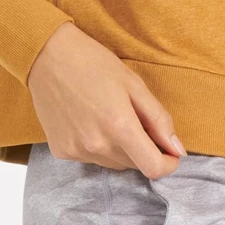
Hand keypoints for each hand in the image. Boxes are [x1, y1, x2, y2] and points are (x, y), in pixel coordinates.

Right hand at [27, 23, 184, 177]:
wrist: (47, 56)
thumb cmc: (93, 63)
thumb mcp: (134, 84)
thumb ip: (158, 119)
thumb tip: (177, 149)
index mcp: (119, 126)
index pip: (153, 168)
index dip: (168, 163)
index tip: (170, 151)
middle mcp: (97, 146)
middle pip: (134, 165)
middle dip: (144, 149)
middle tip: (136, 119)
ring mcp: (77, 151)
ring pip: (113, 163)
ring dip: (121, 149)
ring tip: (110, 116)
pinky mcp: (61, 152)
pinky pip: (92, 159)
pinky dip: (98, 146)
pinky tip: (90, 121)